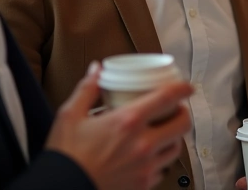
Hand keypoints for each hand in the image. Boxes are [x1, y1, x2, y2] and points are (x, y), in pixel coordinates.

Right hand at [46, 62, 194, 189]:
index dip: (182, 89)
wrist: (60, 189)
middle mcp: (143, 144)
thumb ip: (87, 89)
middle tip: (175, 111)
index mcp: (128, 122)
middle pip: (182, 125)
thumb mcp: (70, 115)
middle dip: (182, 114)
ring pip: (176, 149)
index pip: (167, 98)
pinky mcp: (143, 185)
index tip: (187, 87)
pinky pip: (162, 170)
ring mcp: (145, 167)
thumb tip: (97, 69)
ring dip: (173, 138)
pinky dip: (159, 161)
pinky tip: (149, 156)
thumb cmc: (65, 155)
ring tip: (163, 133)